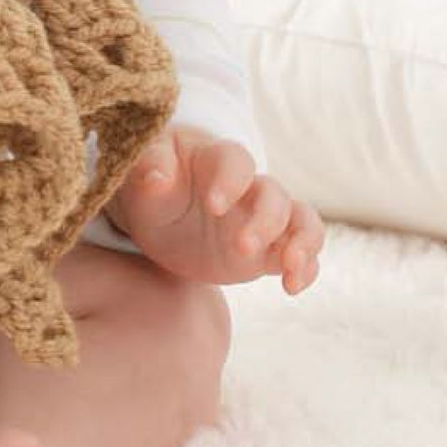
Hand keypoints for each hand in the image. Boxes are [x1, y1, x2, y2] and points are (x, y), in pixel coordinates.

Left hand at [104, 125, 324, 293]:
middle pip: (274, 194)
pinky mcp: (269, 250)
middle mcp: (247, 187)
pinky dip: (306, 268)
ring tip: (289, 266)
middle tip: (241, 247)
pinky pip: (302, 254)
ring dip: (302, 241)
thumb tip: (158, 177)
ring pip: (301, 219)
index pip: (235, 161)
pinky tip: (292, 286)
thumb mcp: (140, 174)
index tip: (213, 206)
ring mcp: (262, 218)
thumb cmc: (152, 183)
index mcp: (214, 160)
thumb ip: (149, 168)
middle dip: (265, 220)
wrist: (159, 217)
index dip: (230, 181)